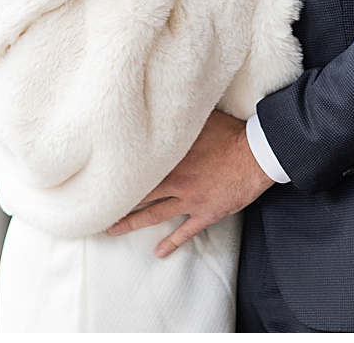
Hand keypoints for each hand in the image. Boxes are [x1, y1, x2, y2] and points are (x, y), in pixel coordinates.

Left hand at [105, 110, 274, 256]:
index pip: (138, 168)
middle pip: (139, 194)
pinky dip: (171, 243)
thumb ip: (182, 118)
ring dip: (132, 223)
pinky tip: (159, 252)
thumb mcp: (205, 119)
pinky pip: (185, 232)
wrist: (258, 155)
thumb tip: (164, 100)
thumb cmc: (232, 134)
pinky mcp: (206, 212)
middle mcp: (176, 180)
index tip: (98, 181)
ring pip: (154, 214)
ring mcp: (190, 199)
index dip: (117, 175)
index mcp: (172, 158)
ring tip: (113, 230)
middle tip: (95, 211)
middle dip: (116, 203)